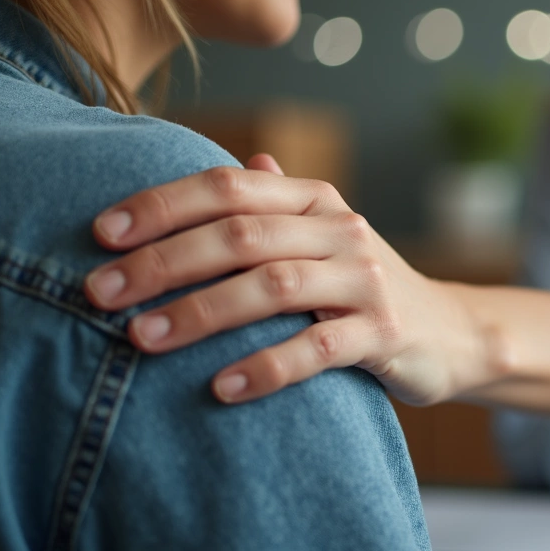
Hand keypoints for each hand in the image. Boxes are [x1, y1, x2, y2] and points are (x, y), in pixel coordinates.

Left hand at [83, 155, 496, 404]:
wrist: (451, 332)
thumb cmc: (362, 287)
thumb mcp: (322, 238)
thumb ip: (278, 204)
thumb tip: (240, 162)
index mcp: (313, 200)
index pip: (228, 186)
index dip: (161, 205)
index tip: (99, 234)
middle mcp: (340, 229)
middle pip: (241, 234)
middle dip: (163, 262)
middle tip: (99, 293)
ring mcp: (365, 280)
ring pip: (274, 286)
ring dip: (201, 312)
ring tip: (141, 338)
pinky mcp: (384, 333)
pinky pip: (319, 350)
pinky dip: (267, 367)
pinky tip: (220, 387)